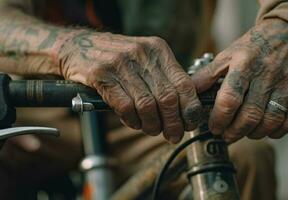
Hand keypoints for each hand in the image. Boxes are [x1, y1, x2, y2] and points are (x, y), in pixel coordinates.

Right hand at [57, 31, 201, 142]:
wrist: (78, 46)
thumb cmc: (117, 58)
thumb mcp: (144, 59)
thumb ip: (164, 77)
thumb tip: (185, 108)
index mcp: (158, 50)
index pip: (184, 83)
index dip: (190, 108)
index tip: (190, 123)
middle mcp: (142, 53)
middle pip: (167, 98)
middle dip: (173, 123)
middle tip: (173, 135)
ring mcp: (121, 63)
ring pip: (147, 105)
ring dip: (152, 125)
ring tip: (152, 130)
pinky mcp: (101, 75)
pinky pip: (125, 107)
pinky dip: (132, 120)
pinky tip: (133, 122)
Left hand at [192, 19, 287, 142]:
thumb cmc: (254, 46)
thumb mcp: (228, 54)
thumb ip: (208, 74)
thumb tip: (190, 91)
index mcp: (244, 63)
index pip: (229, 99)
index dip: (219, 118)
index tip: (214, 127)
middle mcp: (266, 74)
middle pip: (250, 115)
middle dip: (234, 132)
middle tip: (225, 134)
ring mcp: (285, 84)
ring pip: (269, 121)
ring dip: (253, 134)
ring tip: (243, 132)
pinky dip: (274, 132)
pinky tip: (264, 129)